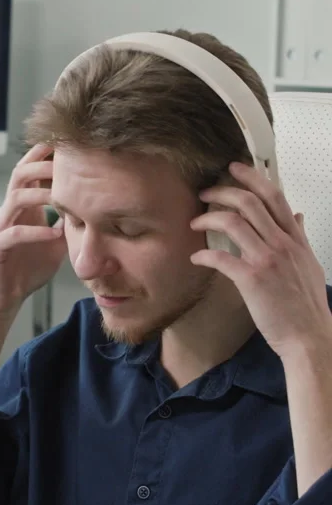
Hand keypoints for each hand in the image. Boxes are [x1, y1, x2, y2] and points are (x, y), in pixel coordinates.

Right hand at [0, 144, 66, 315]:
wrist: (6, 299)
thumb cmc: (29, 270)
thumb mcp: (57, 242)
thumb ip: (69, 224)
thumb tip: (95, 209)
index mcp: (23, 208)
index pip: (30, 172)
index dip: (44, 157)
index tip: (68, 148)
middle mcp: (9, 213)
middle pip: (19, 175)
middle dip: (42, 166)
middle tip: (66, 164)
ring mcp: (0, 229)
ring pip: (15, 199)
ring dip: (39, 195)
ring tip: (61, 197)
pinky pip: (13, 233)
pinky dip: (35, 231)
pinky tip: (54, 234)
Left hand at [189, 162, 330, 360]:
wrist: (309, 335)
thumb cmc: (307, 305)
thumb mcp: (309, 263)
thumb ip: (300, 237)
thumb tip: (297, 217)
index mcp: (295, 238)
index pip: (274, 196)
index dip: (252, 177)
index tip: (233, 168)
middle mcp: (281, 243)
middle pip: (249, 202)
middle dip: (222, 191)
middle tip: (205, 193)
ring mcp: (267, 259)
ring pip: (233, 222)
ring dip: (208, 218)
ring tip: (195, 223)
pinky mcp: (252, 279)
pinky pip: (221, 258)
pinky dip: (204, 255)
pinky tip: (196, 258)